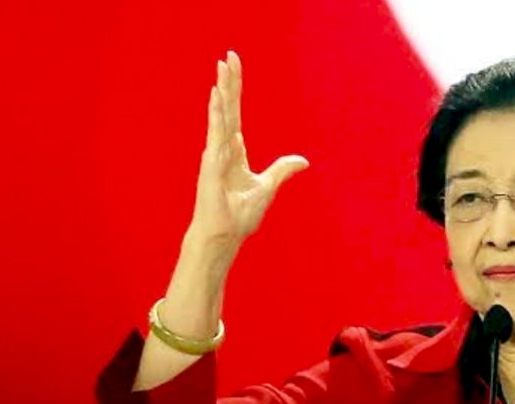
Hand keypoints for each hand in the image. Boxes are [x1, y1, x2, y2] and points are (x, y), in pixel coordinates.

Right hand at [189, 51, 308, 247]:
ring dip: (222, 91)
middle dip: (229, 82)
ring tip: (222, 67)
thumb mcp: (267, 187)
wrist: (226, 235)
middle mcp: (222, 149)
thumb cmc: (239, 215)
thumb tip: (303, 160)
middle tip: (229, 56)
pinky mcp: (212, 165)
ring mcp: (215, 155)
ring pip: (221, 116)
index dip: (235, 90)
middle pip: (227, 109)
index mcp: (233, 152)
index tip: (233, 66)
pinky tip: (217, 96)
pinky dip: (216, 115)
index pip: (234, 115)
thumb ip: (282, 170)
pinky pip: (215, 135)